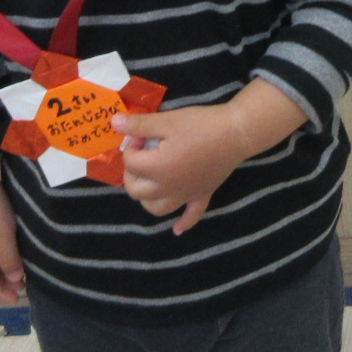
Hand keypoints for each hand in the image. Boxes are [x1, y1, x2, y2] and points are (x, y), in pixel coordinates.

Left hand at [114, 79, 305, 234]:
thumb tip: (113, 123)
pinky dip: (183, 224)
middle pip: (136, 189)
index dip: (131, 144)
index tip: (142, 133)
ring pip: (156, 208)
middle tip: (142, 153)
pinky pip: (191, 215)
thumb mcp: (169, 120)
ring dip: (147, 198)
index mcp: (157, 169)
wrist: (238, 132)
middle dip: (131, 172)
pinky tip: (177, 230)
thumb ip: (140, 125)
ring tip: (150, 181)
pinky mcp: (202, 195)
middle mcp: (168, 188)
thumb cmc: (202, 124)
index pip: (131, 161)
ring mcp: (185, 195)